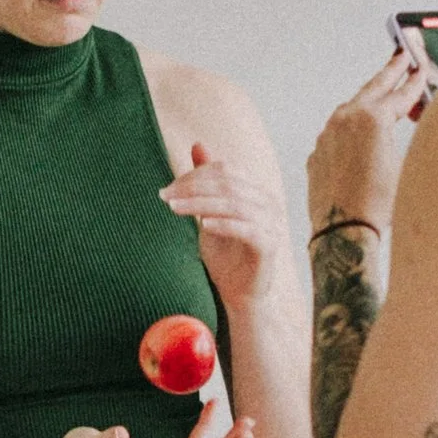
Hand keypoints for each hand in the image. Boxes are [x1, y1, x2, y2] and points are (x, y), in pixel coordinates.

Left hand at [159, 142, 285, 304]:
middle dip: (192, 188)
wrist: (240, 294)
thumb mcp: (209, 213)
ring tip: (175, 209)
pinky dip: (224, 224)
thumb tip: (197, 144)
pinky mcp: (270, 245)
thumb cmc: (225, 254)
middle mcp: (268, 202)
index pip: (225, 170)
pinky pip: (246, 229)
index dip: (194, 175)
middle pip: (228, 184)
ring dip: (200, 204)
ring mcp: (272, 223)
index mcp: (255, 190)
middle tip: (165, 197)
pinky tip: (203, 225)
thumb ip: (206, 183)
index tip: (167, 190)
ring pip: (234, 204)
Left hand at [308, 42, 429, 242]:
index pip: (401, 93)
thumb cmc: (378, 206)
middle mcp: (346, 118)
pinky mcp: (318, 151)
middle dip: (390, 72)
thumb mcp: (406, 165)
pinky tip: (361, 134)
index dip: (414, 81)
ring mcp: (328, 134)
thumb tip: (412, 125)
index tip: (420, 68)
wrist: (343, 232)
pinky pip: (338, 132)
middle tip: (401, 56)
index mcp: (373, 117)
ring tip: (382, 92)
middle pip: (373, 88)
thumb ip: (408, 137)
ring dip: (369, 99)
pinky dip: (352, 127)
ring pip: (352, 108)